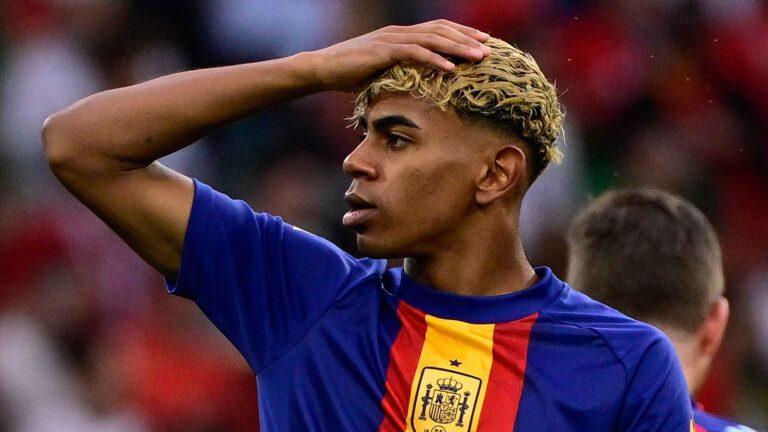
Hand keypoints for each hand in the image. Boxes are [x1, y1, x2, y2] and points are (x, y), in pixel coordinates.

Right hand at [305, 19, 490, 91]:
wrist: (323, 69)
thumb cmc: (350, 74)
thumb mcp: (381, 73)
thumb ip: (399, 74)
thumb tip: (416, 89)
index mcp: (400, 35)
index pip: (437, 29)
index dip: (460, 34)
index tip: (481, 43)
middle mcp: (399, 32)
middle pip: (440, 30)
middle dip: (467, 38)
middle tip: (489, 48)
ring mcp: (391, 39)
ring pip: (432, 39)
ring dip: (457, 48)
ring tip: (477, 58)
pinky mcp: (383, 51)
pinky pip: (414, 53)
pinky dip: (434, 59)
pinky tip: (450, 68)